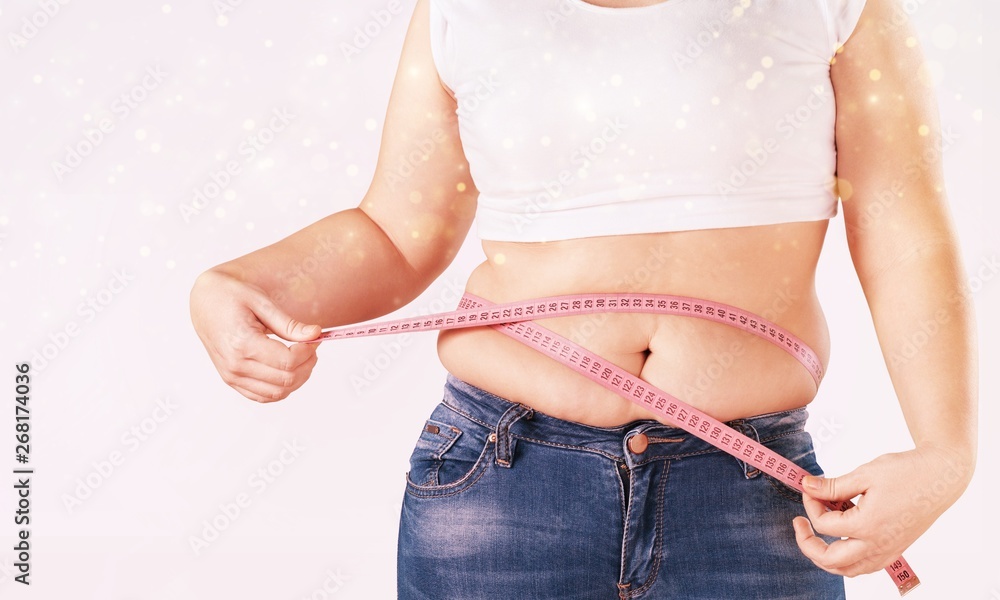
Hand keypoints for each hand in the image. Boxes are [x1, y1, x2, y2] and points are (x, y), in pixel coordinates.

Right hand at [190, 269, 321, 402]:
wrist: (204, 301)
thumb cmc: (231, 296)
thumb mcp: (262, 302)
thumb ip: (288, 324)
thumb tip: (315, 334)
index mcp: (242, 343)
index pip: (288, 361)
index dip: (308, 352)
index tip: (314, 338)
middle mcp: (235, 365)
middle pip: (286, 379)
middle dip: (307, 364)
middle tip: (311, 346)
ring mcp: (232, 376)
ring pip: (277, 393)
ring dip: (298, 379)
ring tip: (303, 357)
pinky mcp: (231, 380)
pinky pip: (263, 396)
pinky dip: (282, 388)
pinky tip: (289, 370)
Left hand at [791, 444, 973, 576]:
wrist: (941, 477)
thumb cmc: (906, 472)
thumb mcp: (864, 474)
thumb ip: (832, 485)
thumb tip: (806, 486)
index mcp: (868, 526)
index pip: (824, 525)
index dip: (810, 504)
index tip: (810, 487)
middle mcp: (878, 545)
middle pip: (830, 560)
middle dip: (807, 543)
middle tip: (799, 523)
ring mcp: (888, 551)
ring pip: (848, 570)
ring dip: (826, 557)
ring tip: (816, 534)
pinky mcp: (895, 550)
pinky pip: (865, 566)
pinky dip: (846, 558)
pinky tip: (841, 537)